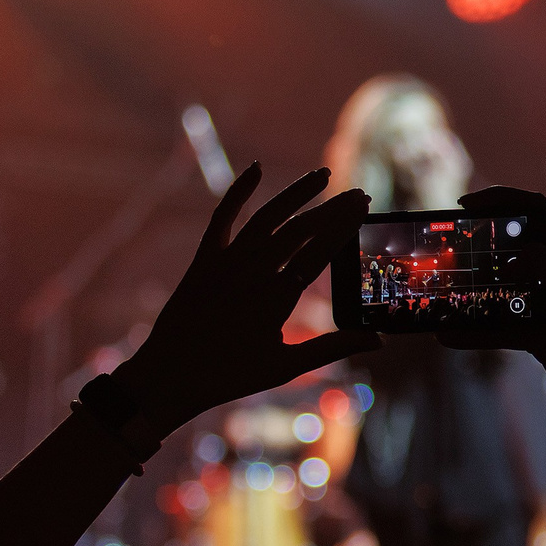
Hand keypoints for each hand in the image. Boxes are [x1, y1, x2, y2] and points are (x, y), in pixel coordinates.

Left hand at [116, 164, 379, 433]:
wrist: (168, 376)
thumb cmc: (229, 377)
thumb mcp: (285, 367)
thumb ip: (332, 348)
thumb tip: (377, 340)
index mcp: (275, 300)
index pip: (317, 253)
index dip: (342, 226)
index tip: (362, 207)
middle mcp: (251, 274)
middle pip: (298, 230)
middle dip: (331, 208)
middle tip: (358, 193)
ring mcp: (225, 263)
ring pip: (267, 217)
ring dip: (295, 193)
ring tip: (321, 175)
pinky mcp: (203, 260)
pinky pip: (222, 218)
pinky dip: (238, 192)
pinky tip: (256, 168)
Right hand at [437, 187, 545, 419]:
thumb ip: (542, 261)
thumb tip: (510, 260)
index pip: (535, 209)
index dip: (502, 198)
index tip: (468, 203)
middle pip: (512, 244)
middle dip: (481, 239)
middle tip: (452, 240)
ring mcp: (542, 303)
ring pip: (500, 287)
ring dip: (473, 287)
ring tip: (446, 287)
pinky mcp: (534, 333)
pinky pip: (496, 327)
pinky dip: (473, 331)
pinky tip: (449, 336)